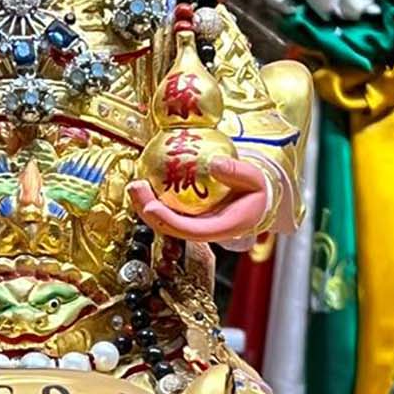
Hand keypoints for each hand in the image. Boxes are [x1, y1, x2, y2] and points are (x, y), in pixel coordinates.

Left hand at [128, 157, 269, 243]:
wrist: (257, 200)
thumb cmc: (256, 191)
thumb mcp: (255, 179)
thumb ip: (237, 171)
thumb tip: (213, 163)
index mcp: (220, 228)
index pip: (188, 229)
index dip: (167, 220)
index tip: (150, 205)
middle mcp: (202, 230)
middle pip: (168, 227)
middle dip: (146, 210)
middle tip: (135, 187)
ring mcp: (193, 224)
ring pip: (163, 220)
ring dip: (145, 204)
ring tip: (135, 184)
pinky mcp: (187, 216)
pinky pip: (166, 209)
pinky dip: (153, 197)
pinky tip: (145, 181)